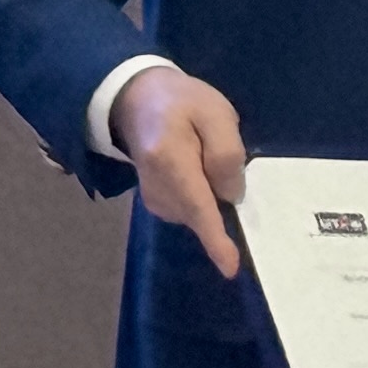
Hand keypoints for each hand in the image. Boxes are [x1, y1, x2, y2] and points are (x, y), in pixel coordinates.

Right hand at [111, 66, 249, 277]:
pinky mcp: (155, 200)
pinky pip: (190, 209)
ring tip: (204, 153)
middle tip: (217, 153)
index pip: (198, 206)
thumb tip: (230, 196)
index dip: (215, 238)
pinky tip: (199, 169)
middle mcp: (155, 188)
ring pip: (197, 212)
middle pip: (201, 211)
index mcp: (169, 159)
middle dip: (222, 202)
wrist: (138, 101)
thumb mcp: (215, 113)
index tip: (229, 267)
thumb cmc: (183, 102)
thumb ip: (226, 153)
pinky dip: (204, 197)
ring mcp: (152, 197)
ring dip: (213, 195)